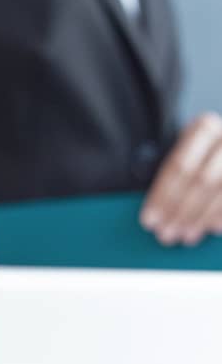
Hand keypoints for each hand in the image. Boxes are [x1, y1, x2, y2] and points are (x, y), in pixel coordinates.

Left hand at [141, 112, 221, 244]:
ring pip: (219, 191)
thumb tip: (153, 215)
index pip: (179, 165)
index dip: (163, 196)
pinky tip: (210, 229)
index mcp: (205, 127)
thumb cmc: (200, 157)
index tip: (148, 221)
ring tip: (184, 236)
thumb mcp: (186, 156)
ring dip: (200, 219)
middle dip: (181, 212)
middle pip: (201, 181)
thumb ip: (172, 177)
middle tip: (165, 234)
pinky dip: (221, 217)